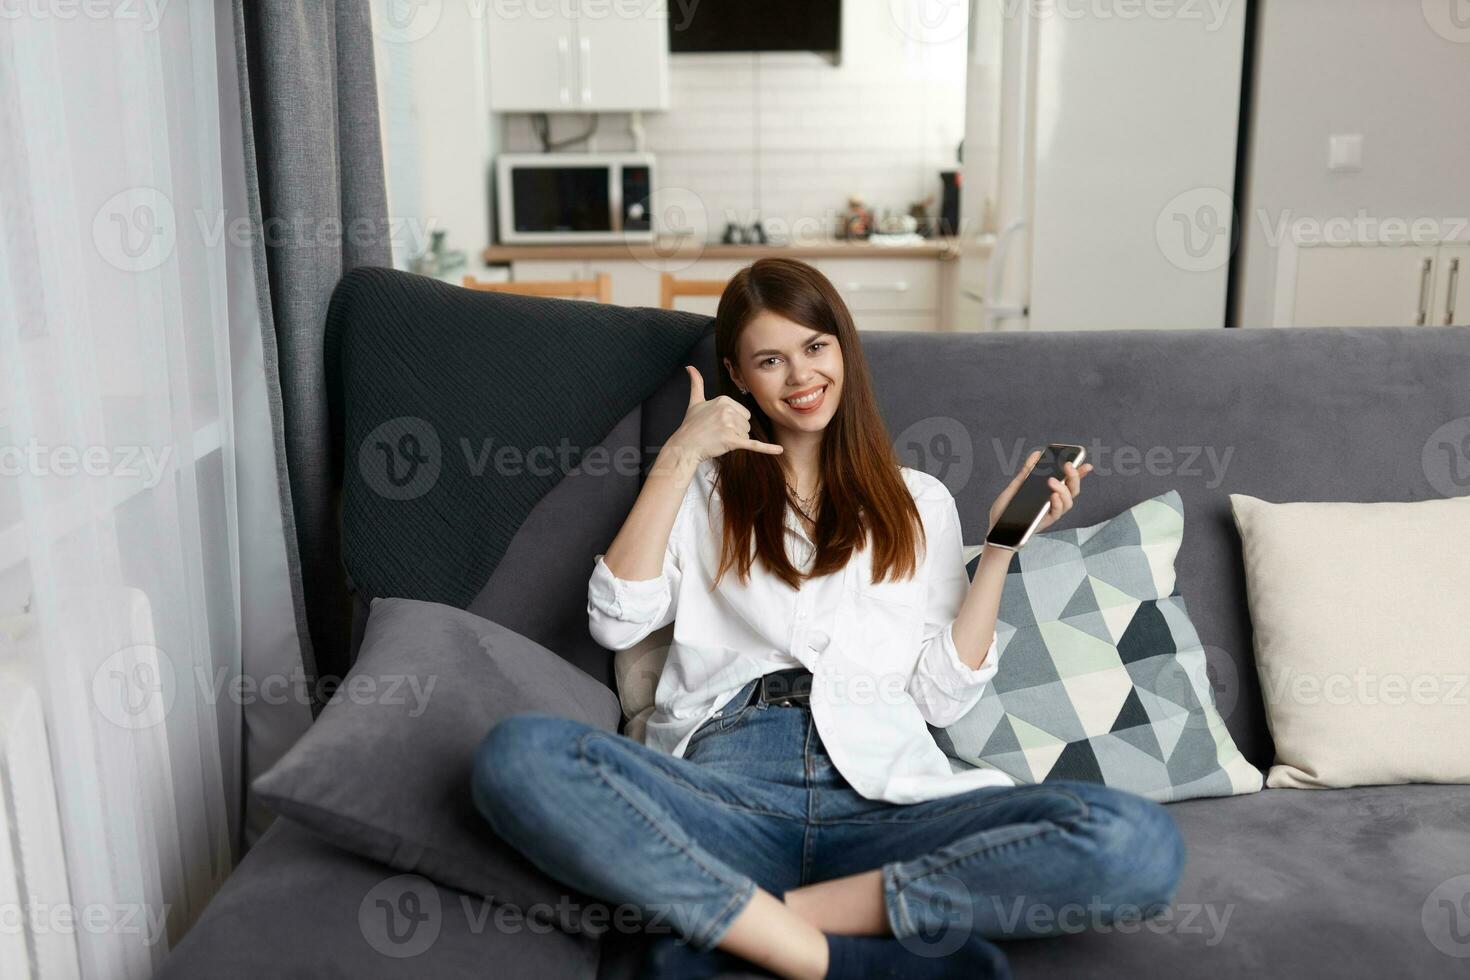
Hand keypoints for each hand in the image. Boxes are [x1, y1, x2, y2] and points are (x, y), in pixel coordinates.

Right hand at [664, 366, 783, 466]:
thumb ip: (696, 383)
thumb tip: (690, 367)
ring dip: (735, 440)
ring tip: (718, 439)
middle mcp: (728, 410)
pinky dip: (768, 449)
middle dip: (735, 431)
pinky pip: (754, 444)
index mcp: (724, 399)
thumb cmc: (691, 425)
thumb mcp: (695, 401)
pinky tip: (780, 450)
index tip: (717, 424)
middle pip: (746, 423)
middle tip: (717, 433)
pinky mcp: (732, 441)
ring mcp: (730, 425)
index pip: (743, 412)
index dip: (733, 421)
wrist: (684, 446)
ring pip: (746, 434)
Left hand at [988, 449, 1094, 535]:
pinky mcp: (1045, 522)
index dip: (1079, 473)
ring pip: (1068, 502)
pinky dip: (1057, 503)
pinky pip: (1057, 513)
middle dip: (1074, 477)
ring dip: (1063, 490)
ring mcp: (1050, 512)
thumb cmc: (1006, 509)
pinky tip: (1053, 495)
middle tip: (1068, 465)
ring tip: (1053, 481)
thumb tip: (1036, 455)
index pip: (1068, 482)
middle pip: (1072, 490)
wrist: (996, 528)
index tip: (1086, 463)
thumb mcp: (1016, 486)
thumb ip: (1027, 471)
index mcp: (1049, 492)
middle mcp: (1053, 502)